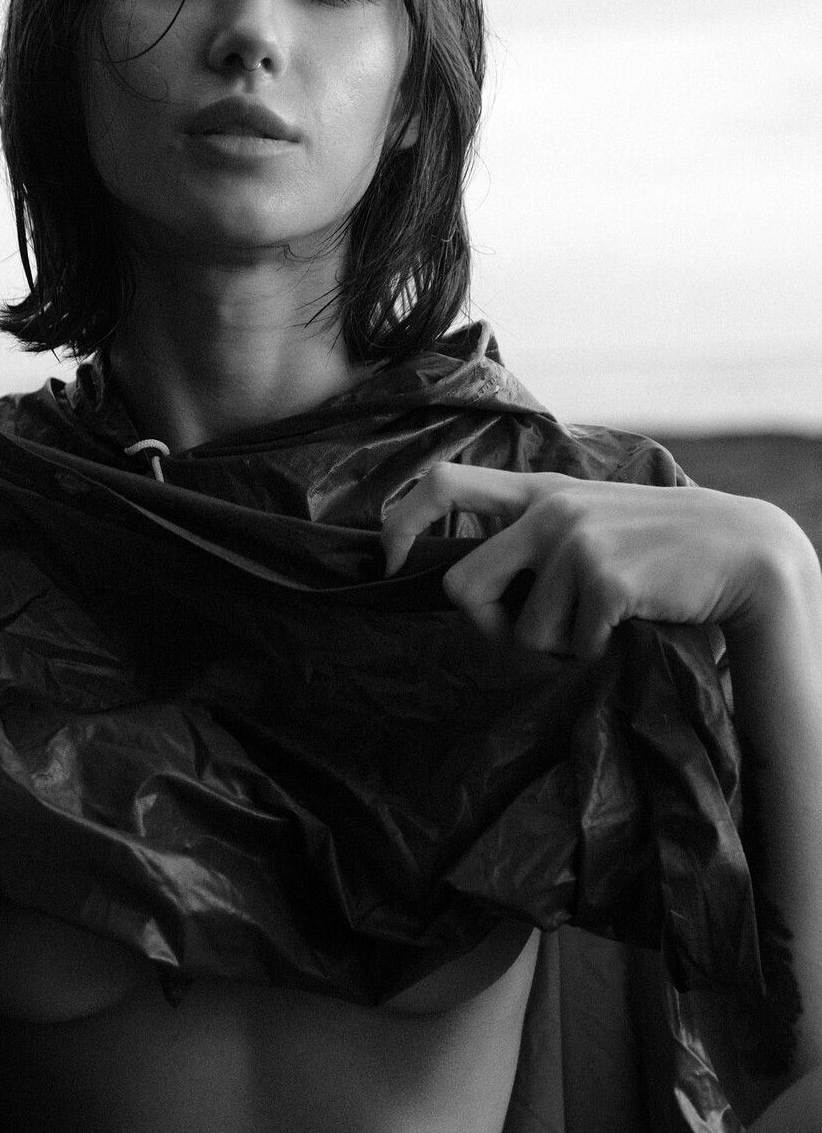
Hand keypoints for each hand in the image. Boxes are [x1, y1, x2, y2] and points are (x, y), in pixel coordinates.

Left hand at [380, 462, 817, 659]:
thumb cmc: (657, 553)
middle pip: (462, 585)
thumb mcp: (589, 523)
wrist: (741, 553)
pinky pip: (567, 644)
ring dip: (557, 645)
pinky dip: (593, 651)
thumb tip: (466, 589)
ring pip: (520, 631)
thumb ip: (532, 539)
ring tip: (602, 619)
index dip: (401, 525)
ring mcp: (574, 540)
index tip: (391, 562)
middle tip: (536, 634)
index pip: (441, 481)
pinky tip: (626, 623)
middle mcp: (547, 509)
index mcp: (538, 491)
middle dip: (487, 627)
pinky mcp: (602, 578)